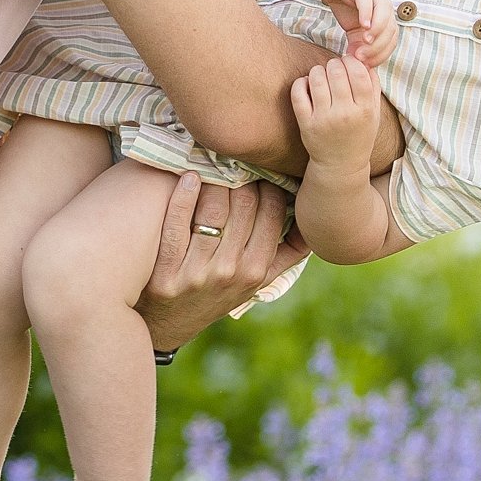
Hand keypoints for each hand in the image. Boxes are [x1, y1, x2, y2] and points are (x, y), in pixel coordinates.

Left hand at [136, 176, 309, 351]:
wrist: (167, 323)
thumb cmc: (216, 292)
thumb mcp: (257, 281)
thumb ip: (286, 254)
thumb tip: (314, 222)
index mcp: (257, 270)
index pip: (273, 210)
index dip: (267, 182)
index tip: (258, 168)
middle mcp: (231, 272)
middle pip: (245, 204)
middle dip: (242, 175)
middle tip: (234, 157)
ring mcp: (198, 273)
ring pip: (214, 208)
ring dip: (214, 179)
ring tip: (212, 163)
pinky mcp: (166, 273)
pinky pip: (177, 224)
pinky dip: (184, 196)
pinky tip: (187, 177)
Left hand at [291, 56, 381, 172]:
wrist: (340, 165)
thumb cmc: (359, 134)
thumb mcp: (374, 113)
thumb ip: (373, 86)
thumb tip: (363, 59)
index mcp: (366, 110)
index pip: (358, 72)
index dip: (352, 61)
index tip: (348, 63)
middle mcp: (345, 114)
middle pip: (336, 71)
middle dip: (334, 64)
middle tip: (334, 70)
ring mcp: (324, 119)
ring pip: (316, 77)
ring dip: (318, 71)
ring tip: (321, 77)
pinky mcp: (306, 124)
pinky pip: (298, 92)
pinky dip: (301, 82)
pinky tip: (307, 85)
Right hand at [310, 0, 396, 67]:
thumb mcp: (352, 26)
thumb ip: (357, 43)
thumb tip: (357, 66)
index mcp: (383, 17)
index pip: (391, 41)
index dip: (381, 55)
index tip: (365, 65)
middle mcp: (382, 6)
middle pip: (391, 30)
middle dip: (378, 48)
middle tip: (360, 57)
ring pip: (384, 15)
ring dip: (377, 32)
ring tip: (364, 44)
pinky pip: (367, 0)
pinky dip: (368, 13)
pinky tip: (362, 25)